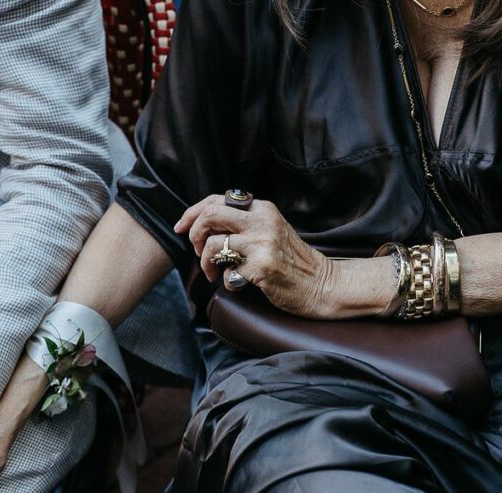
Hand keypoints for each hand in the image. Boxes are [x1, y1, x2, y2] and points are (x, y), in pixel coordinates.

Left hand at [175, 195, 334, 317]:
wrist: (320, 284)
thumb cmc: (290, 261)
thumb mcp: (269, 230)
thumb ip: (243, 223)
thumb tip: (202, 224)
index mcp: (262, 208)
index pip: (215, 200)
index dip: (191, 213)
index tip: (181, 228)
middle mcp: (262, 221)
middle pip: (209, 215)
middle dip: (194, 234)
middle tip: (197, 251)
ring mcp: (262, 243)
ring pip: (212, 244)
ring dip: (205, 262)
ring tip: (213, 273)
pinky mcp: (262, 266)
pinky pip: (227, 272)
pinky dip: (226, 282)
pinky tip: (237, 283)